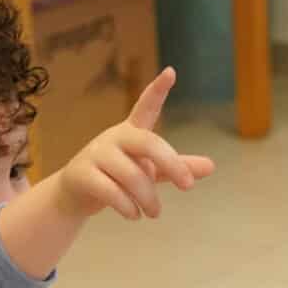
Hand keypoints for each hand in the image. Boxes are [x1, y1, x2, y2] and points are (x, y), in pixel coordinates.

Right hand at [54, 68, 213, 219]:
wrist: (75, 194)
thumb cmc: (118, 177)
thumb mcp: (149, 171)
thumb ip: (177, 167)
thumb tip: (212, 166)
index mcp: (132, 132)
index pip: (146, 106)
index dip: (158, 90)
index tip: (171, 72)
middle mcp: (114, 137)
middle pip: (149, 144)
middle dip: (172, 165)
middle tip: (189, 186)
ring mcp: (96, 154)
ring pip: (132, 175)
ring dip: (148, 199)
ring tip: (154, 213)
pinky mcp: (81, 174)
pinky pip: (111, 192)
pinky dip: (128, 207)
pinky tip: (134, 215)